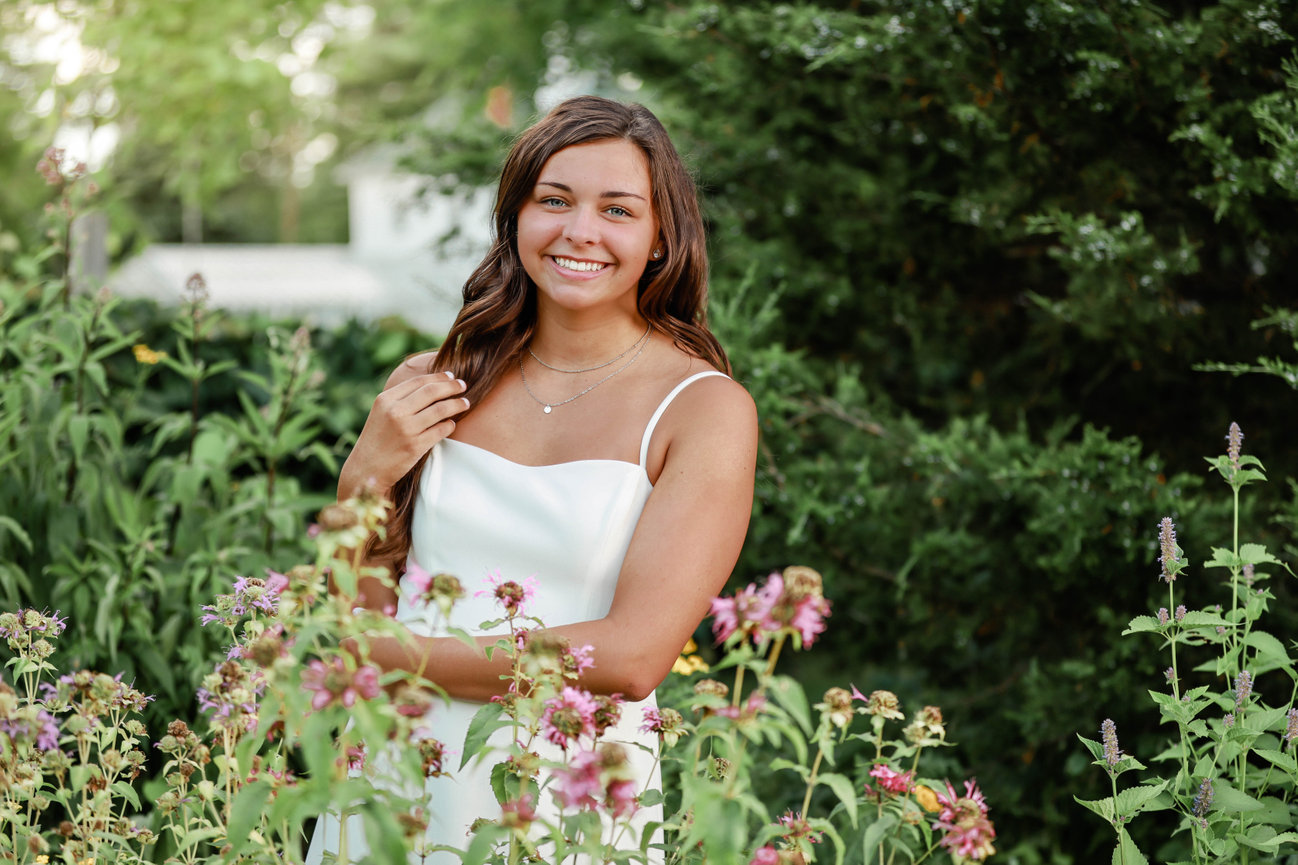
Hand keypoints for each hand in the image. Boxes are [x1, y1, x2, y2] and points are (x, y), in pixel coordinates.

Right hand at [339, 369, 468, 498]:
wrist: (366, 468)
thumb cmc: (377, 439)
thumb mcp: (381, 412)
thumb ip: (400, 399)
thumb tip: (431, 385)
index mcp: (386, 400)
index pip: (418, 382)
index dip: (438, 377)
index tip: (451, 376)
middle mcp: (396, 411)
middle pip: (432, 392)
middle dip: (452, 386)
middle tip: (463, 385)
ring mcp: (406, 429)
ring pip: (441, 409)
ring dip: (457, 404)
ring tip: (465, 403)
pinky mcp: (416, 446)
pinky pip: (441, 429)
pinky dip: (450, 424)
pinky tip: (452, 423)